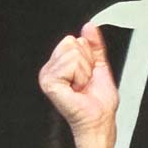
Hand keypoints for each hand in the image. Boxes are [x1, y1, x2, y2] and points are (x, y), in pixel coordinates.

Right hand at [37, 22, 118, 146]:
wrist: (100, 121)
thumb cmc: (99, 103)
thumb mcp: (100, 67)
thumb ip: (95, 46)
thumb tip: (89, 26)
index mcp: (60, 64)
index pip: (75, 40)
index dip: (89, 58)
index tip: (89, 76)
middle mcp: (50, 68)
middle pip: (72, 43)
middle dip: (87, 64)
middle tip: (85, 83)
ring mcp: (47, 74)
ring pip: (73, 53)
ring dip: (85, 72)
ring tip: (82, 87)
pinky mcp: (49, 81)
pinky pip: (70, 63)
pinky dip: (80, 76)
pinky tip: (77, 89)